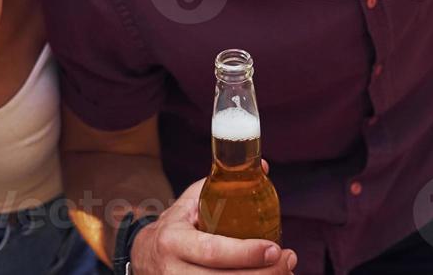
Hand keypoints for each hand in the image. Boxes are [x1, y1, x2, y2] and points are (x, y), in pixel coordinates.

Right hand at [131, 163, 296, 273]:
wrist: (145, 256)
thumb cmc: (177, 224)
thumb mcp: (192, 201)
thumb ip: (224, 183)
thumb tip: (263, 167)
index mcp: (173, 241)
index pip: (213, 250)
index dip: (246, 252)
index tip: (275, 248)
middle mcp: (173, 271)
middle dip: (262, 274)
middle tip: (288, 260)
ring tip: (285, 273)